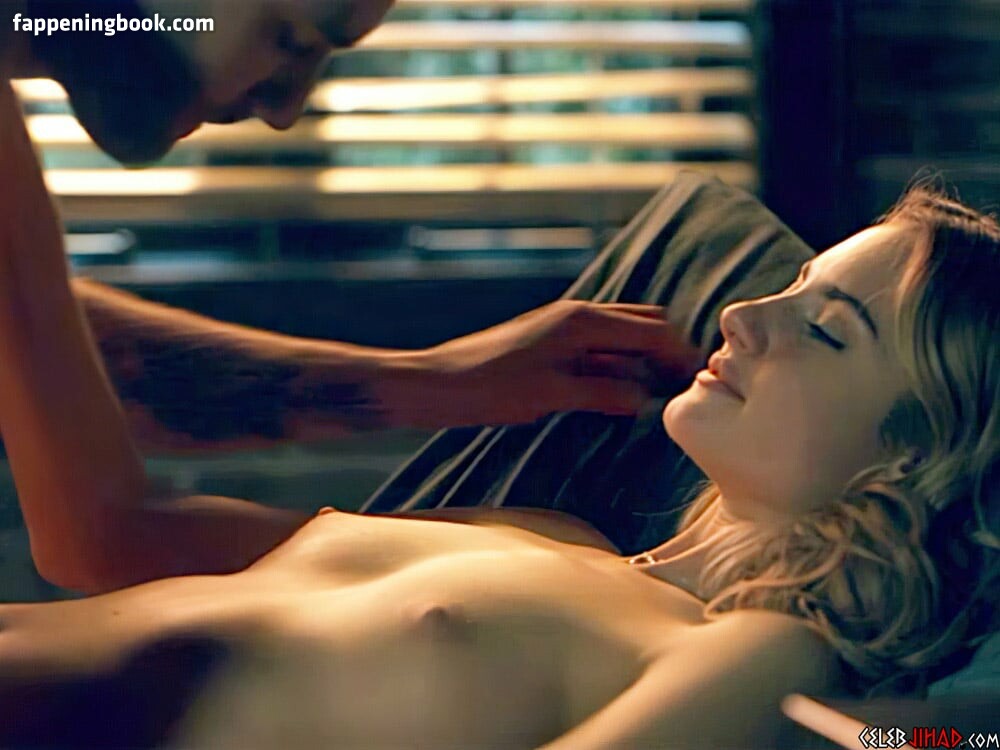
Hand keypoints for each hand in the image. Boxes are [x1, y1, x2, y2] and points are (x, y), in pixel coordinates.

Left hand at [419, 300, 701, 424]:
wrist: (436, 384)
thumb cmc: (487, 387)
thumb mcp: (551, 395)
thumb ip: (602, 393)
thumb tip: (644, 397)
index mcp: (580, 321)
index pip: (649, 329)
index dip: (678, 353)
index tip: (698, 378)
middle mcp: (574, 316)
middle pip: (639, 325)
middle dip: (664, 351)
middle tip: (682, 386)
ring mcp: (560, 329)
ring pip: (618, 337)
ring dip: (640, 360)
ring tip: (657, 393)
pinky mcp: (549, 345)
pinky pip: (596, 350)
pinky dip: (615, 366)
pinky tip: (618, 392)